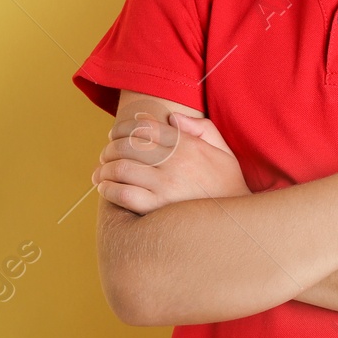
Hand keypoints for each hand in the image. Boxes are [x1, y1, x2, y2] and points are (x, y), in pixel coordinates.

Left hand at [94, 111, 251, 215]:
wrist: (236, 220)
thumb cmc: (228, 185)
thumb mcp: (223, 151)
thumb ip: (202, 129)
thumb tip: (172, 117)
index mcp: (188, 145)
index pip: (144, 127)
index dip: (122, 128)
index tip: (114, 134)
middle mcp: (176, 162)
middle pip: (127, 146)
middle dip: (109, 149)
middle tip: (105, 156)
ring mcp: (165, 185)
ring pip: (121, 168)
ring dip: (104, 169)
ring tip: (101, 174)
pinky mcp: (157, 207)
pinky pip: (122, 193)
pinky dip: (108, 189)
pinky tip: (107, 189)